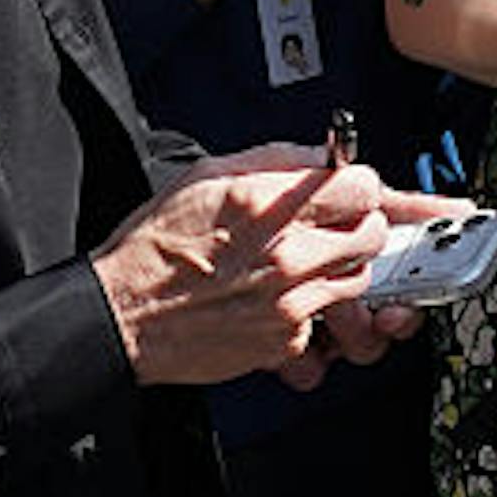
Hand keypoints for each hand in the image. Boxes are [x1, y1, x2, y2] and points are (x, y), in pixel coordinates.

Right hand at [90, 146, 411, 385]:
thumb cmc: (157, 247)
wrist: (124, 314)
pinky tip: (278, 296)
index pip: (362, 187)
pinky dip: (311, 308)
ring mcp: (290, 301)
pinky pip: (326, 319)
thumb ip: (275, 162)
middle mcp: (285, 254)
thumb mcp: (207, 176)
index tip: (348, 190)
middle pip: (372, 234)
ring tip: (303, 263)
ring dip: (340, 268)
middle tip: (332, 226)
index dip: (357, 185)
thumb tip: (319, 157)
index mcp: (266, 205)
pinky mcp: (287, 339)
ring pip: (359, 279)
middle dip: (357, 225)